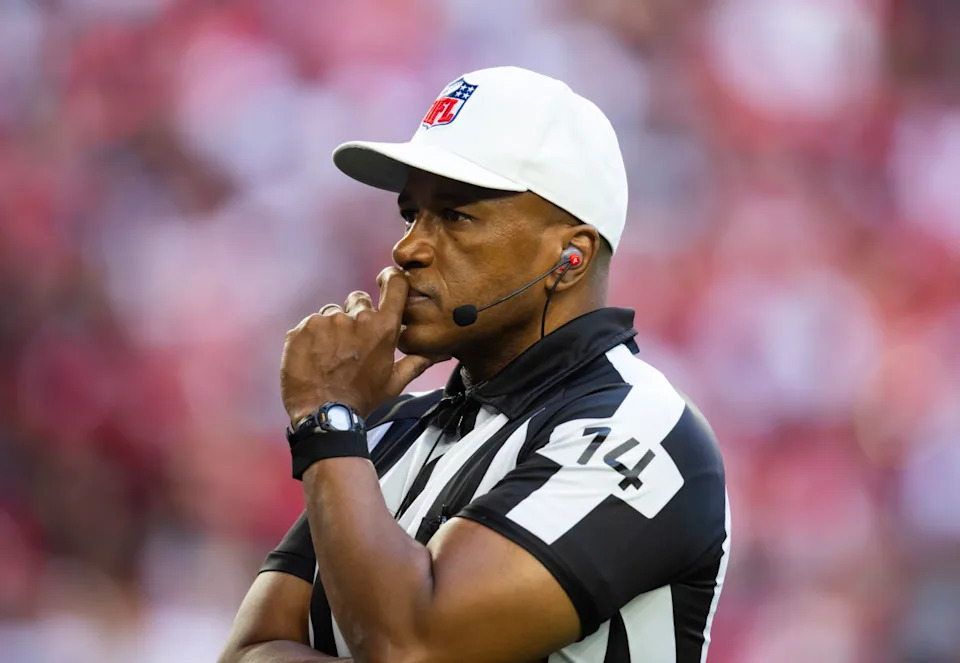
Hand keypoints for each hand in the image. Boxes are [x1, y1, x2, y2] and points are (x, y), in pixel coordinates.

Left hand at [281, 268, 439, 423]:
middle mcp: (356, 317)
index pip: (395, 285)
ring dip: (332, 328)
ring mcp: (328, 321)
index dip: (392, 279)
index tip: (387, 281)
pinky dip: (311, 337)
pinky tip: (313, 358)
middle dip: (355, 315)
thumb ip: (416, 362)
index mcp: (383, 328)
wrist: (323, 413)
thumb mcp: (394, 383)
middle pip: (358, 299)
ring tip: (330, 355)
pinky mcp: (303, 327)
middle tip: (351, 343)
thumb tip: (440, 353)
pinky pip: (309, 324)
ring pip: (332, 313)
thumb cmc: (362, 399)